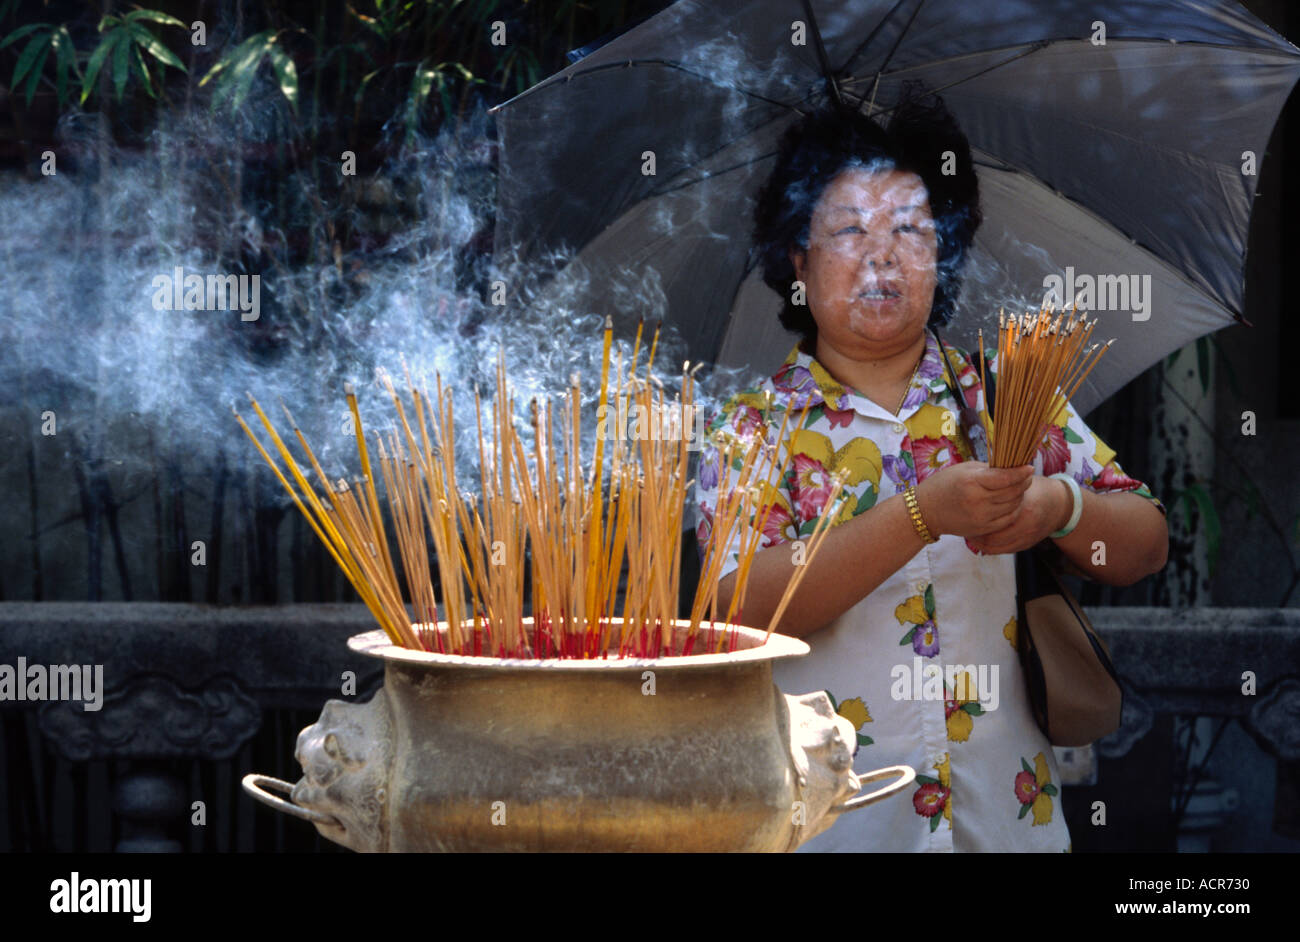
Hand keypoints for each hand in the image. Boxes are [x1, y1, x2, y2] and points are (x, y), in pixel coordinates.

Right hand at [913, 461, 1033, 538]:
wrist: (925, 511)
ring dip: (1019, 496)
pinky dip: (1013, 510)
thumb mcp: (964, 470)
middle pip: (1012, 492)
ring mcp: (981, 517)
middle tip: (1027, 476)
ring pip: (1013, 506)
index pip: (1005, 478)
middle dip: (1023, 482)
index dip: (1021, 472)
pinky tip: (1012, 502)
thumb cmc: (943, 484)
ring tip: (1019, 488)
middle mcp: (977, 501)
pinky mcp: (982, 529)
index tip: (1029, 467)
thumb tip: (1011, 468)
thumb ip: (988, 470)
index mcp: (971, 482)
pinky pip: (1007, 519)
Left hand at [965, 475, 1071, 554]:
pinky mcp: (1025, 545)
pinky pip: (1001, 550)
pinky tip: (978, 539)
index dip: (974, 514)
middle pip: (990, 534)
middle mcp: (1026, 524)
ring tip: (967, 531)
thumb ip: (1000, 483)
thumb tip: (972, 483)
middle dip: (974, 530)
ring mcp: (1026, 537)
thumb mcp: (1018, 481)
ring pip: (993, 546)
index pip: (992, 515)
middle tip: (962, 523)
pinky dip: (987, 546)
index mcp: (1023, 506)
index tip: (963, 508)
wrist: (1058, 504)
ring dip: (978, 540)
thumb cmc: (1033, 489)